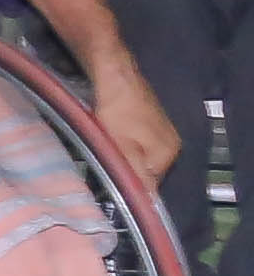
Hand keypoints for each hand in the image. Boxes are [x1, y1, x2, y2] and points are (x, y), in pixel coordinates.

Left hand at [90, 56, 187, 198]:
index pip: (151, 183)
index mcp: (167, 153)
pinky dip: (126, 143)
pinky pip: (139, 141)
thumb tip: (149, 201)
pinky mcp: (152, 121)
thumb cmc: (116, 110)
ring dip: (125, 155)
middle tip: (104, 160)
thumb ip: (135, 174)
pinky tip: (112, 134)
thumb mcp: (122, 147)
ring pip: (142, 155)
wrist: (115, 75)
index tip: (109, 181)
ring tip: (106, 146)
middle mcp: (172, 144)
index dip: (130, 184)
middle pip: (147, 169)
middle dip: (127, 168)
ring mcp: (164, 131)